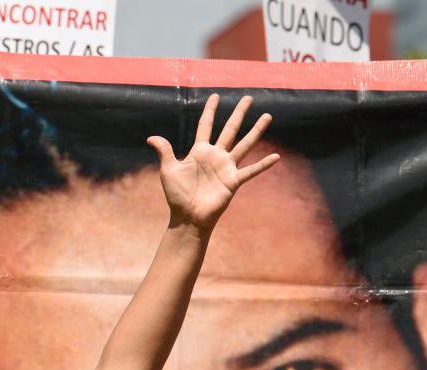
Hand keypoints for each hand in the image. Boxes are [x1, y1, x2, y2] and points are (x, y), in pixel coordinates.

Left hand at [146, 94, 278, 233]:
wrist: (187, 216)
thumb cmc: (177, 195)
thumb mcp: (168, 170)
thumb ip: (164, 152)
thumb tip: (151, 138)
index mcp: (199, 151)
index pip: (206, 125)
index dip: (210, 111)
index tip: (215, 95)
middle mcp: (215, 156)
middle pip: (230, 130)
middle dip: (239, 113)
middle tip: (248, 98)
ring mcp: (226, 168)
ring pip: (245, 144)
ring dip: (256, 131)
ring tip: (267, 116)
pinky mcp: (233, 181)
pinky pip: (251, 171)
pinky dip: (263, 165)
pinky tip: (276, 157)